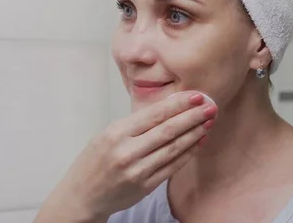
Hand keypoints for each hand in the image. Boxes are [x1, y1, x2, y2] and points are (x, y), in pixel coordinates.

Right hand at [35, 91, 216, 222]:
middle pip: (167, 130)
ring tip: (208, 122)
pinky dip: (188, 153)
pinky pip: (172, 167)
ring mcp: (137, 171)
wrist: (82, 196)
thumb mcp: (106, 136)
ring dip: (194, 134)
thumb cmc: (94, 162)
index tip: (196, 95)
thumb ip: (133, 125)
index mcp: (116, 133)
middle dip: (192, 117)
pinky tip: (198, 142)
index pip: (153, 114)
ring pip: (173, 148)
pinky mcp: (145, 186)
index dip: (178, 104)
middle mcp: (127, 151)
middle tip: (211, 106)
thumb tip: (167, 110)